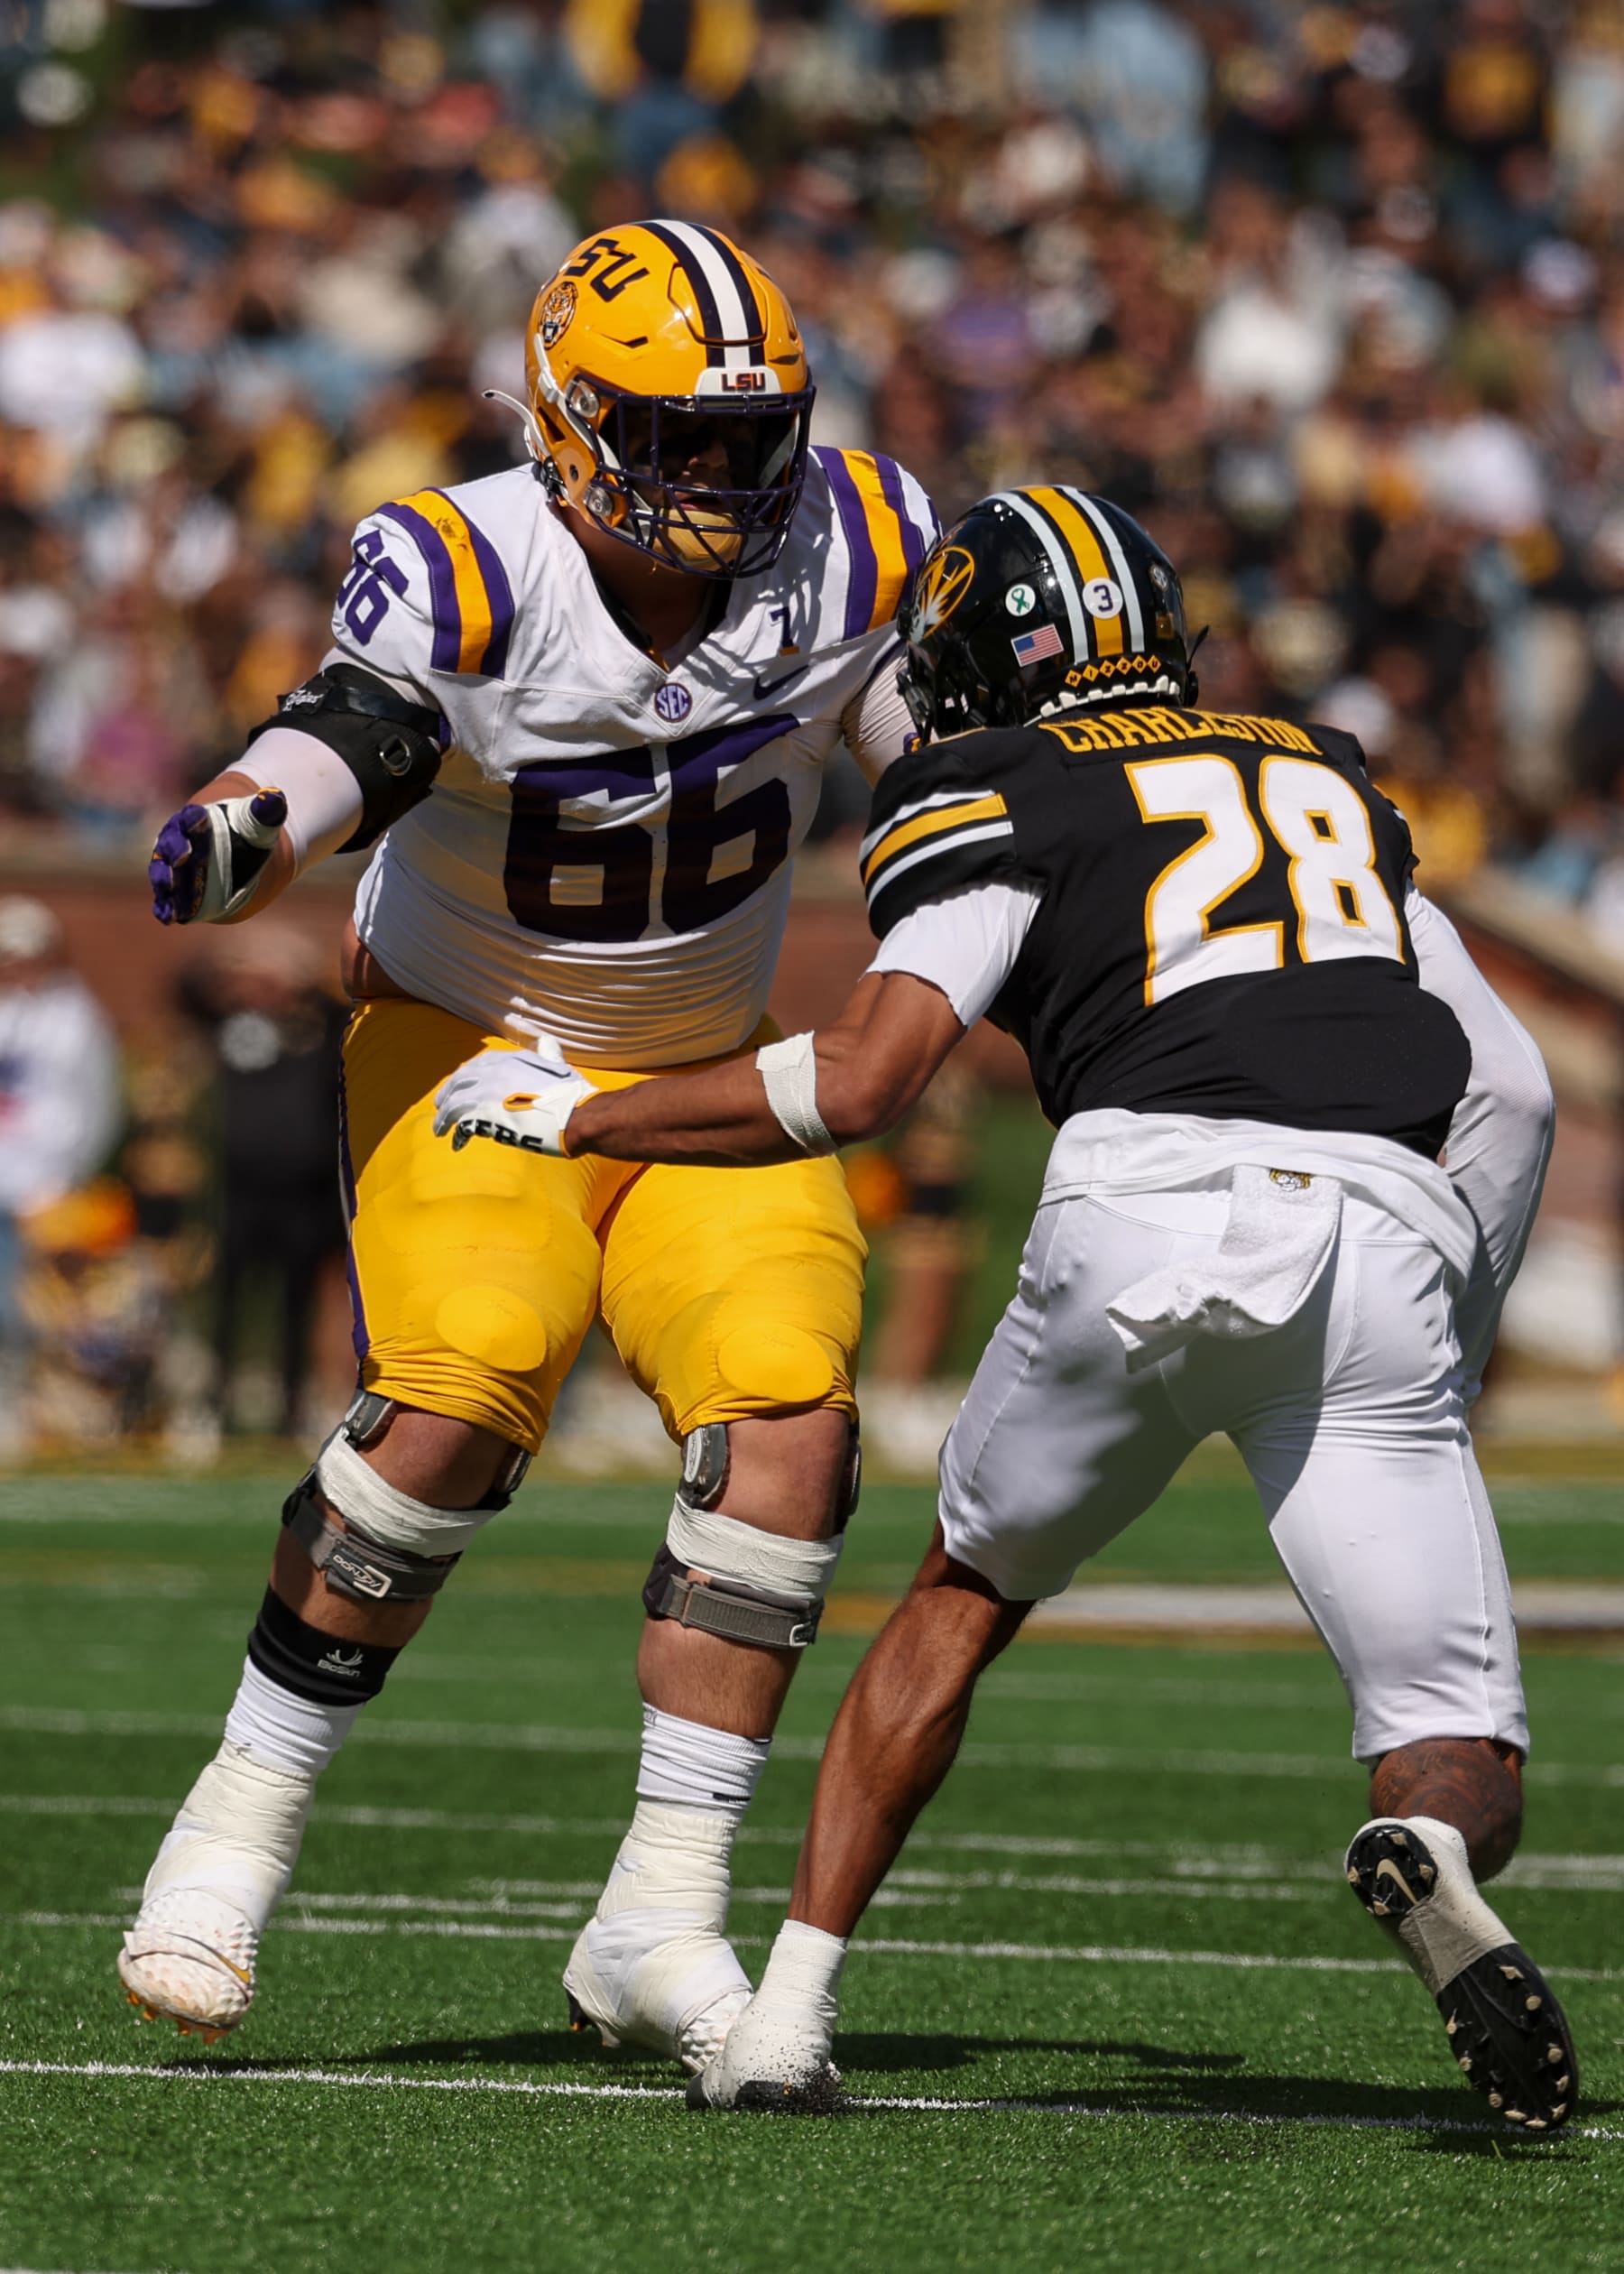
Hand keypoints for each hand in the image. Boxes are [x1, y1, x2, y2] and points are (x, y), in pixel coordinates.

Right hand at [150, 790, 287, 924]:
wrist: (236, 853)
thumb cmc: (243, 833)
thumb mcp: (258, 822)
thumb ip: (265, 810)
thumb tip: (274, 797)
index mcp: (195, 820)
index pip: (192, 817)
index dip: (194, 818)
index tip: (200, 818)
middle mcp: (177, 841)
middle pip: (172, 844)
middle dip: (176, 849)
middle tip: (184, 855)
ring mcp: (172, 867)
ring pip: (163, 872)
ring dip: (164, 879)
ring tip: (168, 887)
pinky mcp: (174, 890)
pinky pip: (166, 900)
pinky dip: (165, 907)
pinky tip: (169, 917)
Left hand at [432, 1042, 597, 1159]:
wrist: (576, 1115)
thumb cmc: (572, 1094)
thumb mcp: (558, 1066)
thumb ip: (548, 1053)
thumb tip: (547, 1041)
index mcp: (509, 1060)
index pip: (477, 1064)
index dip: (465, 1076)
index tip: (459, 1085)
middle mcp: (493, 1074)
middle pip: (458, 1082)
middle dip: (446, 1093)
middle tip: (439, 1105)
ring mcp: (487, 1095)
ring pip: (453, 1104)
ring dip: (444, 1117)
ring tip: (439, 1129)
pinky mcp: (486, 1118)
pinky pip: (461, 1125)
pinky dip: (456, 1134)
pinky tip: (456, 1142)